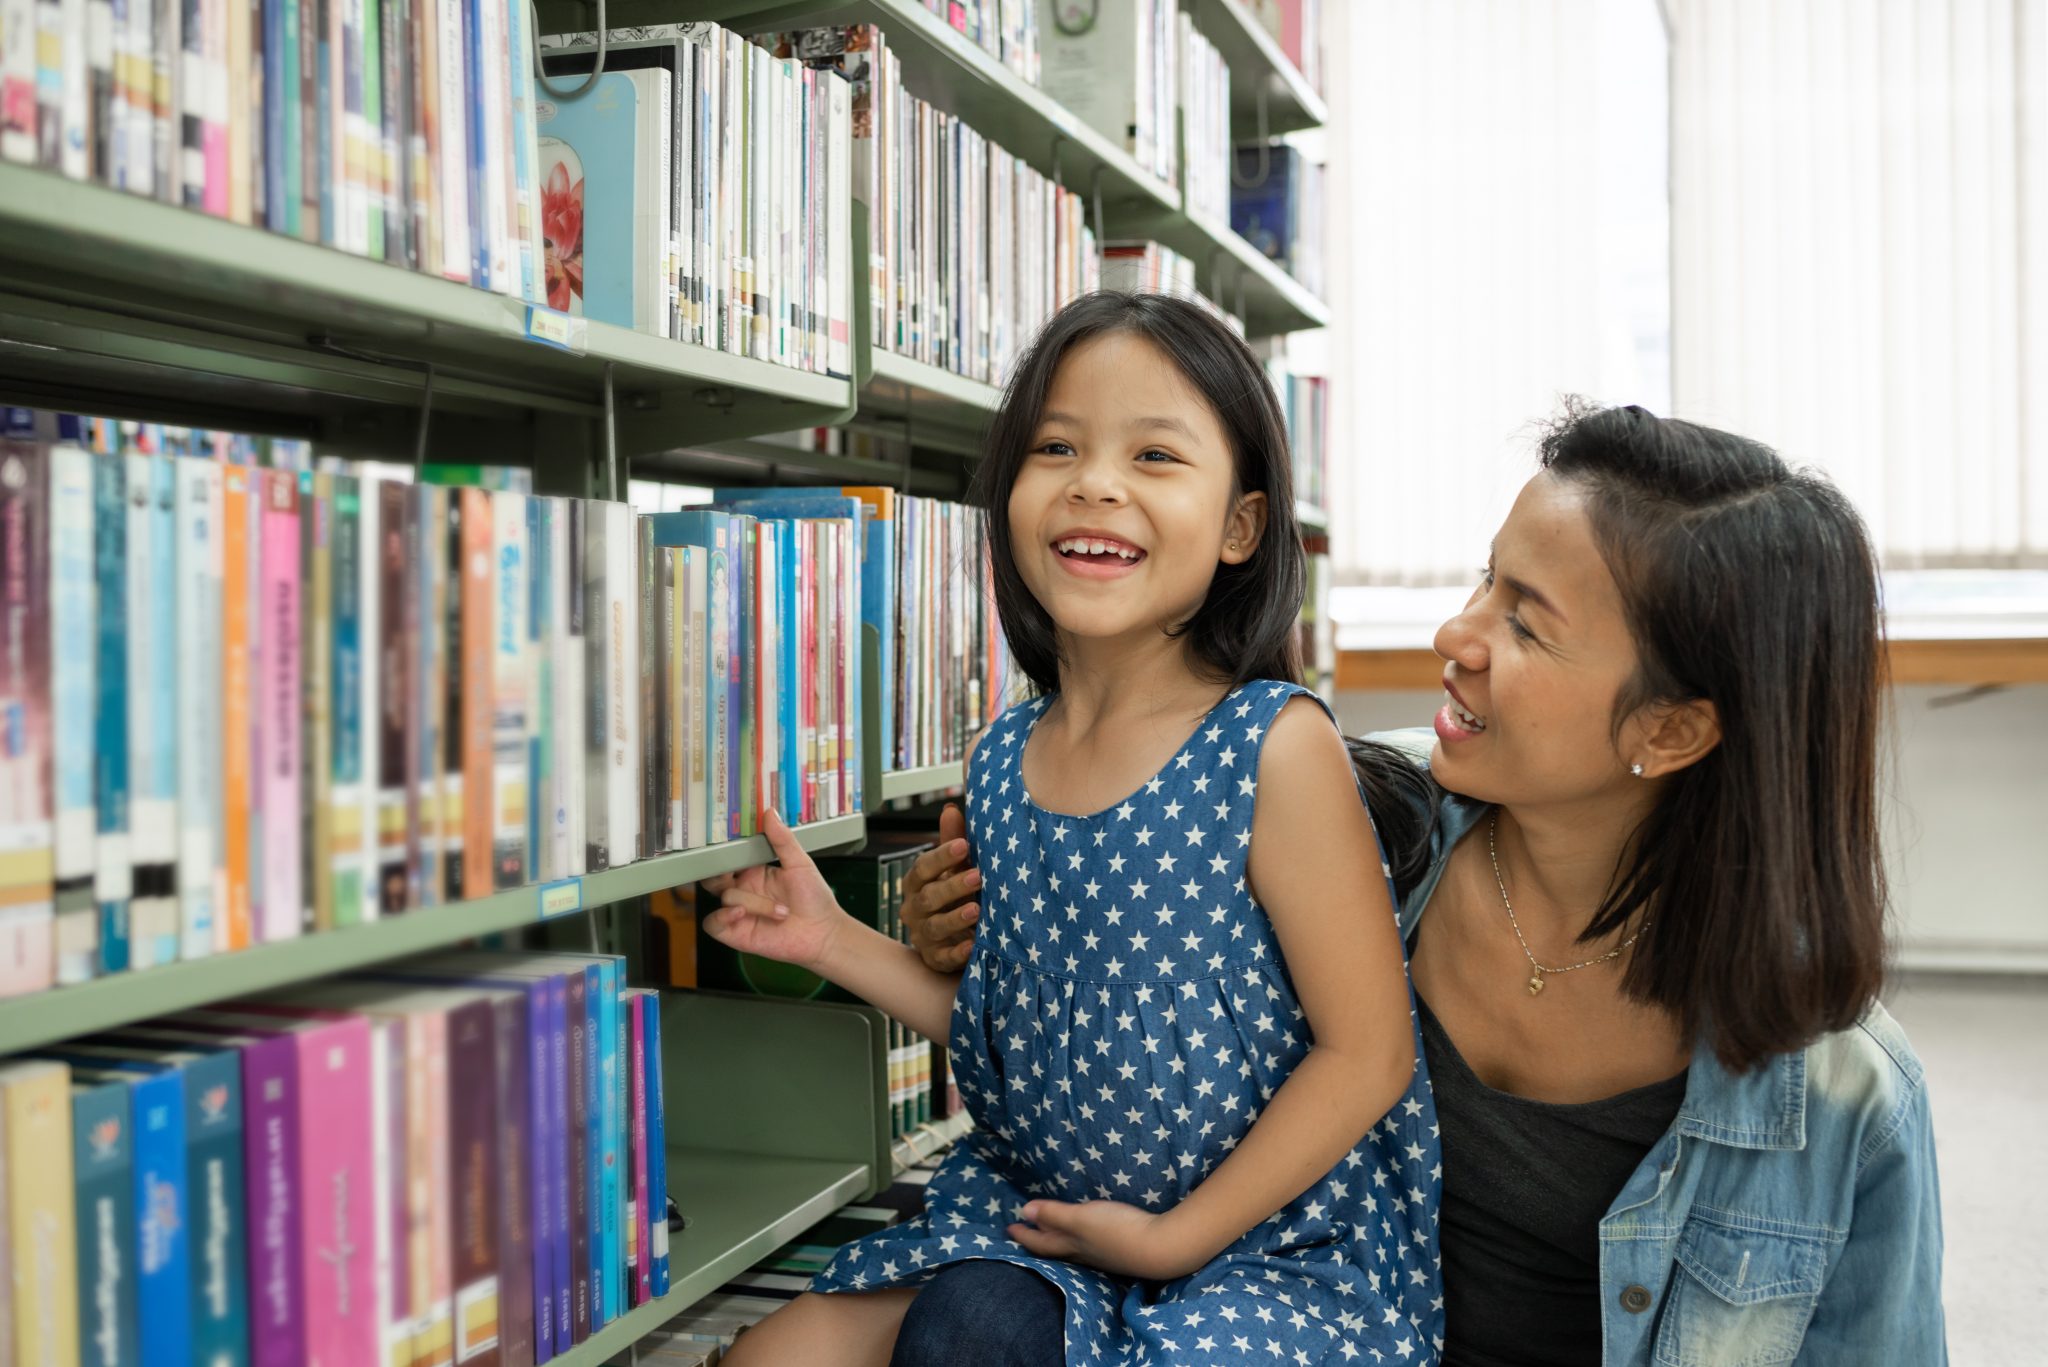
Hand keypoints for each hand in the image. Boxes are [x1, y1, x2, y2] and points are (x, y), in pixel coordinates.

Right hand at [698, 810, 847, 972]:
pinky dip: (723, 916)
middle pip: (713, 875)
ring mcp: (737, 911)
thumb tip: (769, 812)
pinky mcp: (734, 932)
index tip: (723, 838)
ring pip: (724, 897)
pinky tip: (742, 913)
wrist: (823, 934)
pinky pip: (712, 923)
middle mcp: (742, 889)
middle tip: (737, 871)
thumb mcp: (800, 864)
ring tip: (782, 911)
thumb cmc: (815, 899)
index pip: (728, 857)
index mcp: (753, 871)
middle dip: (720, 871)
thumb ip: (782, 840)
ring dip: (754, 903)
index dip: (723, 849)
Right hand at [901, 803, 982, 971]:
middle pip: (929, 897)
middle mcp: (914, 910)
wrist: (959, 937)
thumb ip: (952, 842)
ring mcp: (923, 937)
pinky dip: (957, 952)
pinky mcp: (935, 959)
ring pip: (934, 927)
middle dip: (953, 886)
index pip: (923, 868)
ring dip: (955, 918)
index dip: (941, 857)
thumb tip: (951, 808)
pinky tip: (973, 945)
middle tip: (977, 876)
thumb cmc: (956, 895)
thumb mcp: (956, 869)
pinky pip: (943, 957)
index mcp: (917, 884)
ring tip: (977, 909)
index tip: (964, 845)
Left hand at [1006, 1199, 1203, 1281]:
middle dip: (1037, 1240)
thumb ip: (1054, 1215)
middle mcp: (1084, 1253)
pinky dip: (1078, 1239)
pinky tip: (1087, 1235)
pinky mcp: (1119, 1250)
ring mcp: (1103, 1255)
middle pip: (1054, 1249)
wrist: (1161, 1248)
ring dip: (1057, 1240)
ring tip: (1050, 1231)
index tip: (1008, 1227)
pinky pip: (1089, 1246)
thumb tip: (1023, 1213)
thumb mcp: (1081, 1219)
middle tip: (1023, 1231)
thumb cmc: (1118, 1231)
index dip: (1023, 1234)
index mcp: (1071, 1246)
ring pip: (1071, 1249)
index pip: (1040, 1242)